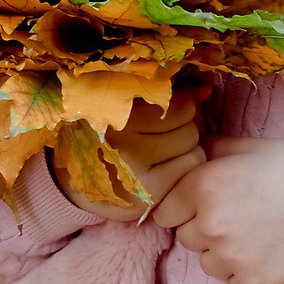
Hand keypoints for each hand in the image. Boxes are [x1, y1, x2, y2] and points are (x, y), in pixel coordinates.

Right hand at [89, 92, 205, 219]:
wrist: (76, 182)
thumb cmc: (109, 135)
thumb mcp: (129, 106)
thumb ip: (169, 94)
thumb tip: (207, 90)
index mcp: (114, 112)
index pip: (181, 105)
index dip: (181, 105)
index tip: (165, 112)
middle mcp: (123, 142)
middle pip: (189, 126)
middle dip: (183, 127)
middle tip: (162, 134)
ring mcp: (136, 171)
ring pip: (194, 148)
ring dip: (186, 147)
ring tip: (163, 150)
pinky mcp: (148, 193)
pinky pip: (190, 168)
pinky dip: (184, 166)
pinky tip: (165, 167)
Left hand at [146, 137, 283, 283]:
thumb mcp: (246, 149)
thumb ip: (206, 155)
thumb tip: (180, 157)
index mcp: (204, 185)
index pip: (165, 213)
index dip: (186, 209)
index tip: (208, 206)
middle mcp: (212, 223)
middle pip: (187, 239)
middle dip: (207, 231)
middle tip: (244, 217)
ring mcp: (232, 257)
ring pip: (209, 264)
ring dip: (226, 254)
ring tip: (261, 234)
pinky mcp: (254, 283)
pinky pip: (235, 282)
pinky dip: (250, 271)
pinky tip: (273, 250)